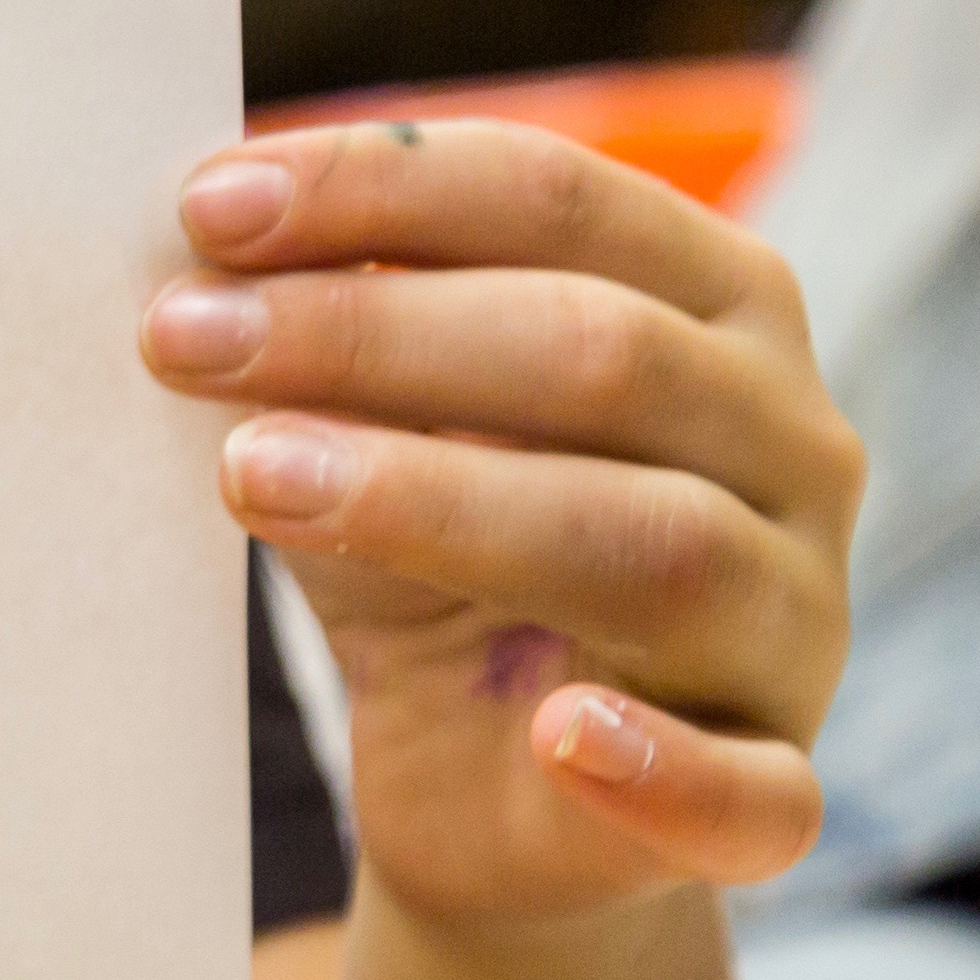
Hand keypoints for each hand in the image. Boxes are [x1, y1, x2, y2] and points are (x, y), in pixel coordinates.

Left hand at [141, 120, 855, 917]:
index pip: (559, 199)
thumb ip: (323, 329)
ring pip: (659, 543)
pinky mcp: (773, 790)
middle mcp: (793, 441)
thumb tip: (199, 249)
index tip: (202, 206)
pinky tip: (562, 739)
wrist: (484, 791)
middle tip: (180, 338)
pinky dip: (665, 768)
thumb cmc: (433, 555)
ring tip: (252, 478)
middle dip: (373, 331)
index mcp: (718, 301)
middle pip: (606, 352)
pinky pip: (757, 792)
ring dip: (442, 503)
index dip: (383, 187)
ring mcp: (799, 621)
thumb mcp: (369, 419)